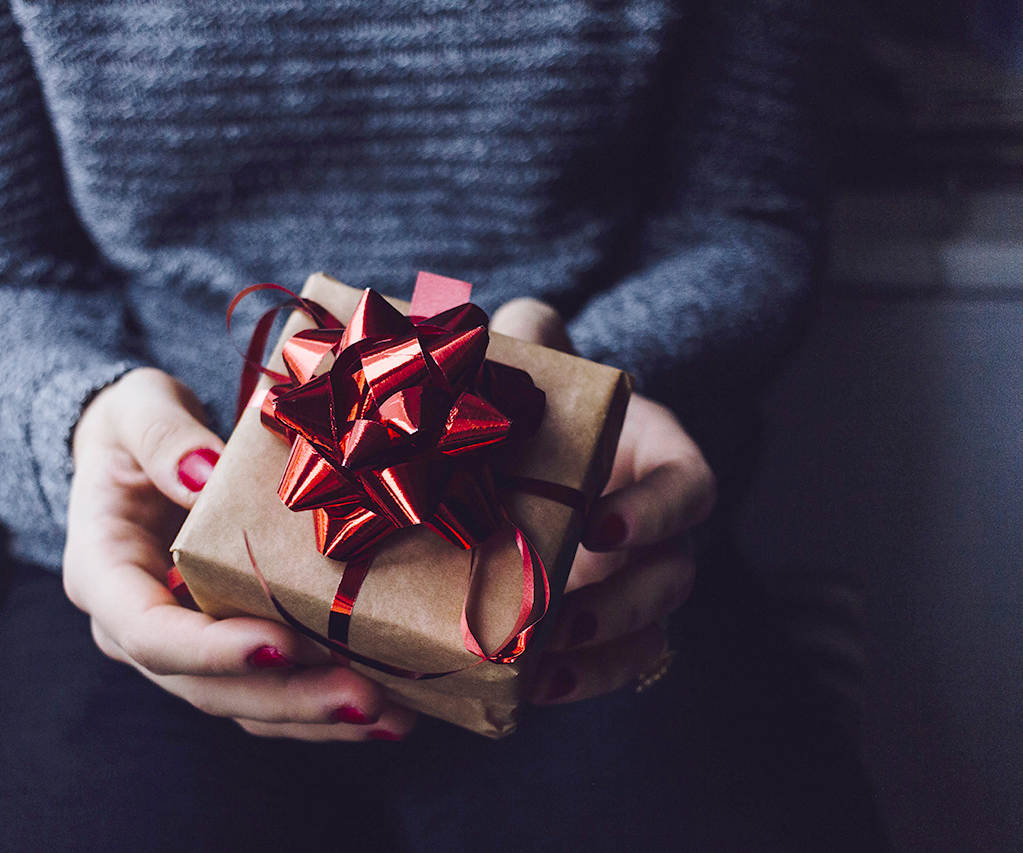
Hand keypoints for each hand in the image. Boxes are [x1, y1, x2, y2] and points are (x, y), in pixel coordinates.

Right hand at [63, 367, 416, 740]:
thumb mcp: (137, 409)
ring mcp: (183, 646)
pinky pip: (270, 690)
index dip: (211, 650)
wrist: (141, 450)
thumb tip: (203, 472)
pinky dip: (322, 706)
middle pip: (205, 687)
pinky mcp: (226, 648)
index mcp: (103, 573)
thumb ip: (163, 437)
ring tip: (389, 716)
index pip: (147, 631)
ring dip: (316, 716)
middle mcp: (136, 628)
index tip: (281, 644)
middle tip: (364, 697)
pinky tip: (385, 709)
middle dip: (288, 698)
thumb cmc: (135, 427)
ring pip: (243, 703)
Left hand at [488, 299, 715, 703]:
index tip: (600, 526)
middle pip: (673, 575)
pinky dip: (581, 681)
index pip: (689, 487)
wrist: (522, 460)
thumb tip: (518, 321)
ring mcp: (634, 582)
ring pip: (650, 631)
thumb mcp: (537, 370)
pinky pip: (613, 665)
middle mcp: (659, 528)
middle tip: (560, 614)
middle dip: (623, 601)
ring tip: (541, 666)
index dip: (655, 511)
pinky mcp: (603, 624)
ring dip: (601, 654)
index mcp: (657, 460)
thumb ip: (533, 339)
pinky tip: (532, 691)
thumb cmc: (540, 409)